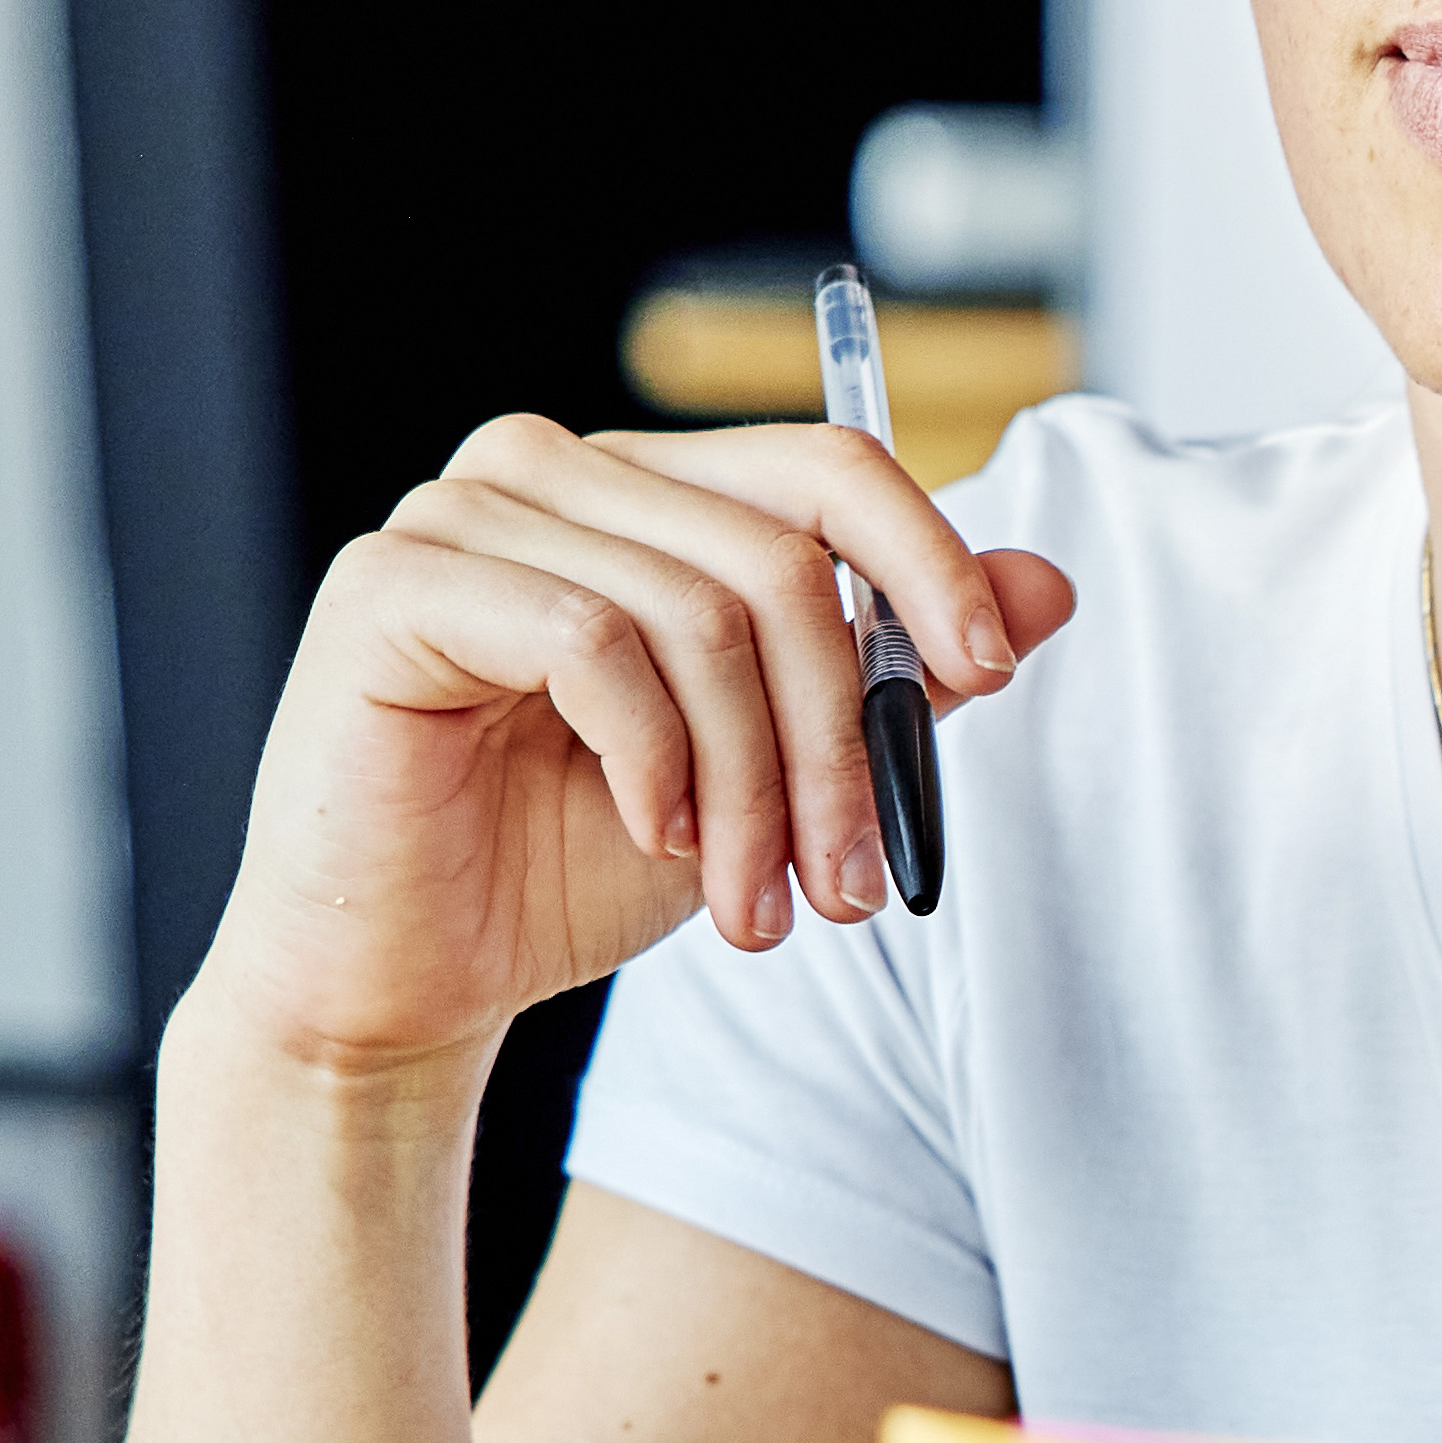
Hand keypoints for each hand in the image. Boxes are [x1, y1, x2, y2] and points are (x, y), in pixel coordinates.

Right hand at [190, 415, 1078, 1081]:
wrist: (408, 976)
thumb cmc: (570, 863)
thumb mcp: (771, 769)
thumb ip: (888, 673)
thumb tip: (1047, 587)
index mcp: (641, 486)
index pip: (825, 466)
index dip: (929, 561)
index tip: (987, 677)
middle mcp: (548, 467)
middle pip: (780, 553)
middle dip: (841, 738)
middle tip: (851, 881)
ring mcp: (461, 512)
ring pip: (699, 610)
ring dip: (755, 783)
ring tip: (754, 901)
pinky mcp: (394, 582)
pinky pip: (589, 638)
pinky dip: (651, 757)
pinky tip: (650, 836)